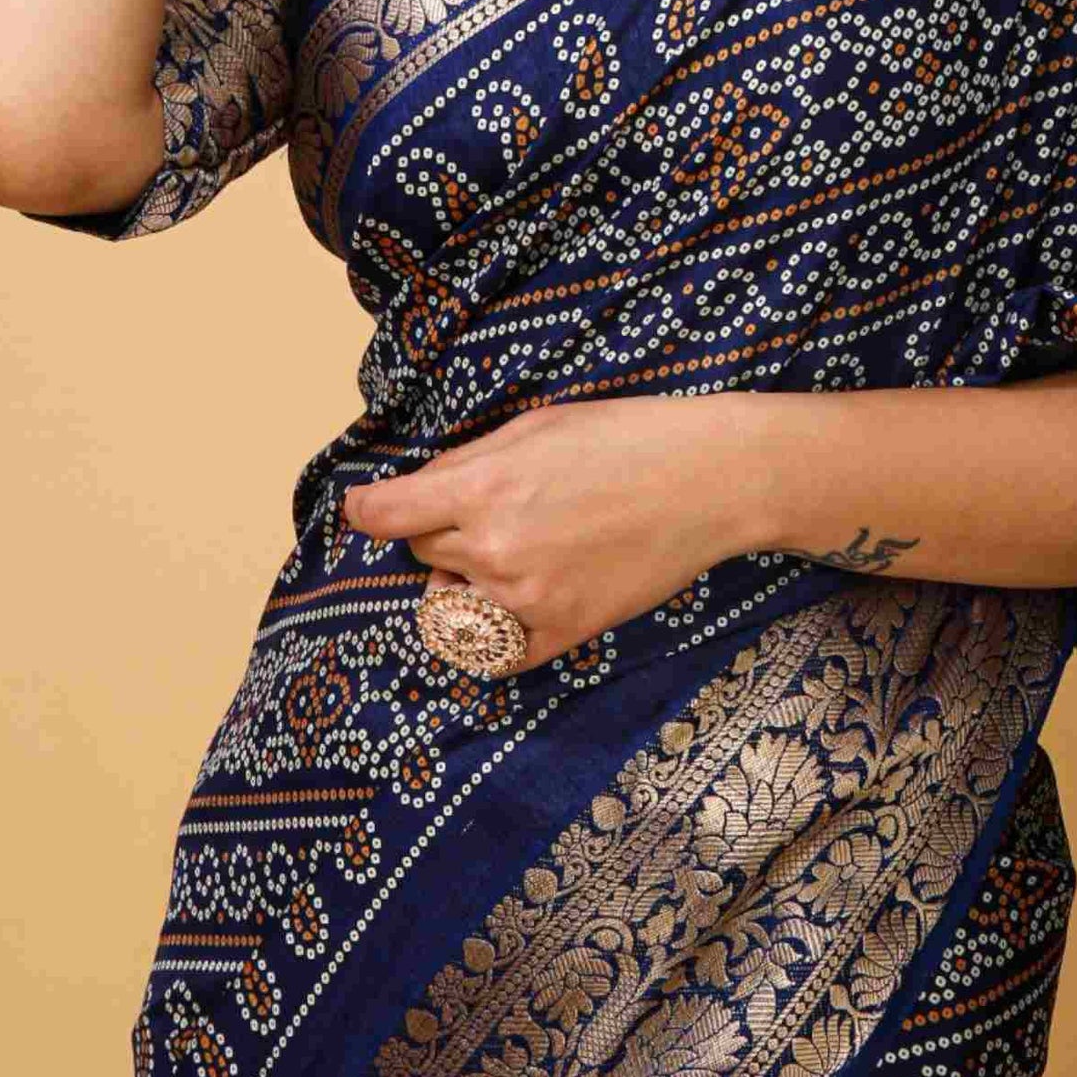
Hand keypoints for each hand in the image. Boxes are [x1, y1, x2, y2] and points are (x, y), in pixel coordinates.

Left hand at [338, 394, 774, 670]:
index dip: (368, 510)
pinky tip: (512, 604)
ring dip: (472, 575)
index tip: (366, 510)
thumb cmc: (627, 437)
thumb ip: (470, 462)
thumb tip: (421, 490)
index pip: (383, 515)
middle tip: (495, 509)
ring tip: (524, 547)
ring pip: (456, 597)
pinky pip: (494, 651)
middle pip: (423, 550)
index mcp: (481, 487)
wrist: (709, 480)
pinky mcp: (562, 630)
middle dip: (442, 530)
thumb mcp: (536, 426)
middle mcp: (493, 548)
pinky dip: (492, 631)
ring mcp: (526, 597)